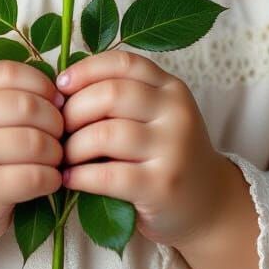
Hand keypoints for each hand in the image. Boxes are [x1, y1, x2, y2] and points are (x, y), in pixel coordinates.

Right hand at [0, 60, 65, 250]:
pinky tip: (50, 180)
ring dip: (55, 151)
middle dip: (54, 120)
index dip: (42, 84)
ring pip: (32, 141)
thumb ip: (3, 97)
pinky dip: (51, 178)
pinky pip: (32, 176)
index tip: (55, 101)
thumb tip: (61, 96)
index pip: (10, 72)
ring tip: (54, 158)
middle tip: (60, 134)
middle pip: (25, 105)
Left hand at [56, 49, 237, 248]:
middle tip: (58, 127)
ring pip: (106, 134)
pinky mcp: (162, 186)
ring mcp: (172, 149)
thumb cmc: (166, 154)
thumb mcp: (156, 115)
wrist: (211, 205)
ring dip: (74, 145)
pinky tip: (70, 179)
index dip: (86, 70)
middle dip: (74, 109)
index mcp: (171, 87)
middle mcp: (176, 112)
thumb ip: (123, 96)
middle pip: (111, 94)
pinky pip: (109, 175)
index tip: (60, 86)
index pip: (123, 63)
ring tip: (62, 155)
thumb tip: (61, 88)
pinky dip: (81, 176)